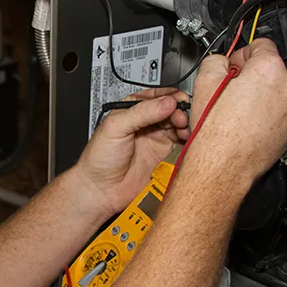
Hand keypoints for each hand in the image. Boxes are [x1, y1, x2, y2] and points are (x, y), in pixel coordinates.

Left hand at [73, 87, 190, 216]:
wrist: (101, 190)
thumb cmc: (99, 159)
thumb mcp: (116, 127)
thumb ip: (141, 112)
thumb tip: (166, 102)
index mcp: (133, 110)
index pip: (156, 96)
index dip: (170, 96)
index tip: (180, 99)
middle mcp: (146, 123)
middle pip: (171, 110)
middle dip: (180, 111)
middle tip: (181, 117)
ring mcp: (156, 139)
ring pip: (178, 126)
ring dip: (185, 125)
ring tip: (184, 128)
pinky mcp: (164, 156)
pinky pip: (181, 145)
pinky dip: (187, 141)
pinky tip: (187, 140)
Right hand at [186, 39, 286, 188]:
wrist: (223, 165)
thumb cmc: (215, 131)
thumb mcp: (204, 82)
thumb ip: (217, 60)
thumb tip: (223, 62)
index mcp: (268, 69)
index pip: (260, 45)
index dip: (242, 55)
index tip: (233, 66)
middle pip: (270, 69)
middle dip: (251, 77)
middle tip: (230, 92)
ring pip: (277, 92)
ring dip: (261, 96)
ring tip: (238, 112)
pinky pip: (281, 113)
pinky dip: (268, 115)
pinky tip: (248, 124)